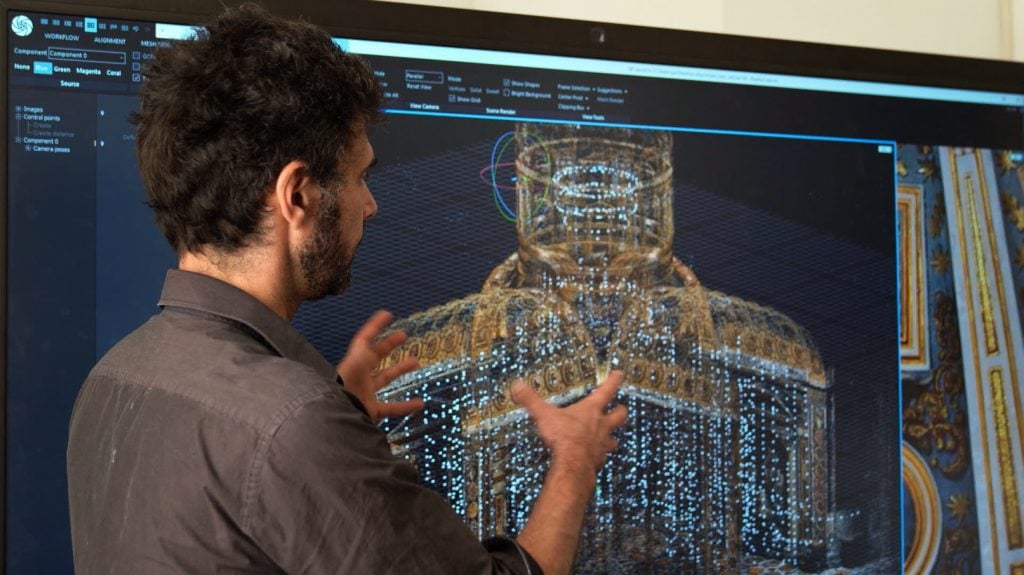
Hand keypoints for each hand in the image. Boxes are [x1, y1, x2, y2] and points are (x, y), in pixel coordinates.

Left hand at [337, 310, 423, 420]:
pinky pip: (390, 407)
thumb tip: (381, 317)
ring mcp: (364, 392)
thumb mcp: (353, 363)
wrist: (334, 416)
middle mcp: (359, 375)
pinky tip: (419, 404)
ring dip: (400, 370)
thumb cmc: (341, 388)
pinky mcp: (369, 409)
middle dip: (389, 344)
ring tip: (415, 362)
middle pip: (375, 356)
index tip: (387, 314)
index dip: (375, 326)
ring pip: (385, 378)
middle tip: (403, 335)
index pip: (364, 339)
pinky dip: (405, 406)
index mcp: (354, 362)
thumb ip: (363, 347)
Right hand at [512, 370, 627, 478]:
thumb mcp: (544, 414)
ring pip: (614, 438)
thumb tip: (518, 386)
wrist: (572, 464)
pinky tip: (593, 457)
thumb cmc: (563, 437)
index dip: (613, 381)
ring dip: (612, 437)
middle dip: (620, 411)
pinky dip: (599, 455)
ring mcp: (602, 444)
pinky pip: (602, 456)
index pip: (607, 390)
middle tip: (621, 408)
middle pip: (619, 415)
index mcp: (591, 410)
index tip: (619, 374)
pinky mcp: (598, 460)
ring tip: (611, 438)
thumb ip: (531, 400)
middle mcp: (601, 425)